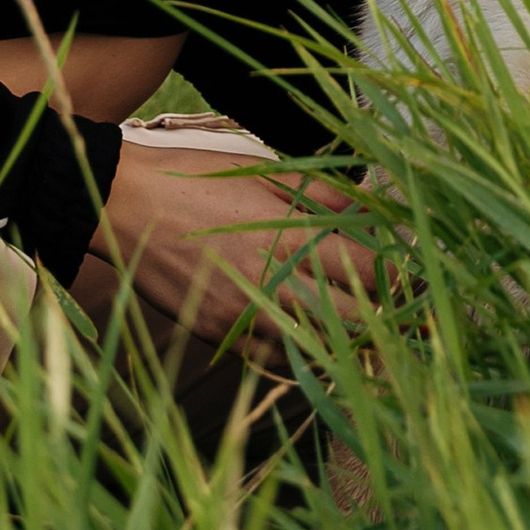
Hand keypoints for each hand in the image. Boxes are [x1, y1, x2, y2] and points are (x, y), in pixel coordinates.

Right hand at [76, 134, 374, 353]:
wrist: (123, 204)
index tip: (407, 277)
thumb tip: (366, 205)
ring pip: (316, 347)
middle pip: (351, 320)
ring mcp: (245, 315)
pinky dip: (299, 353)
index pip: (365, 269)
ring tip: (358, 329)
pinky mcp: (220, 333)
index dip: (394, 276)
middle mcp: (272, 283)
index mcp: (289, 236)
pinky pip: (275, 360)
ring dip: (342, 341)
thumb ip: (319, 192)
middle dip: (380, 319)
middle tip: (397, 313)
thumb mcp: (261, 169)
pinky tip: (308, 337)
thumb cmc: (194, 176)